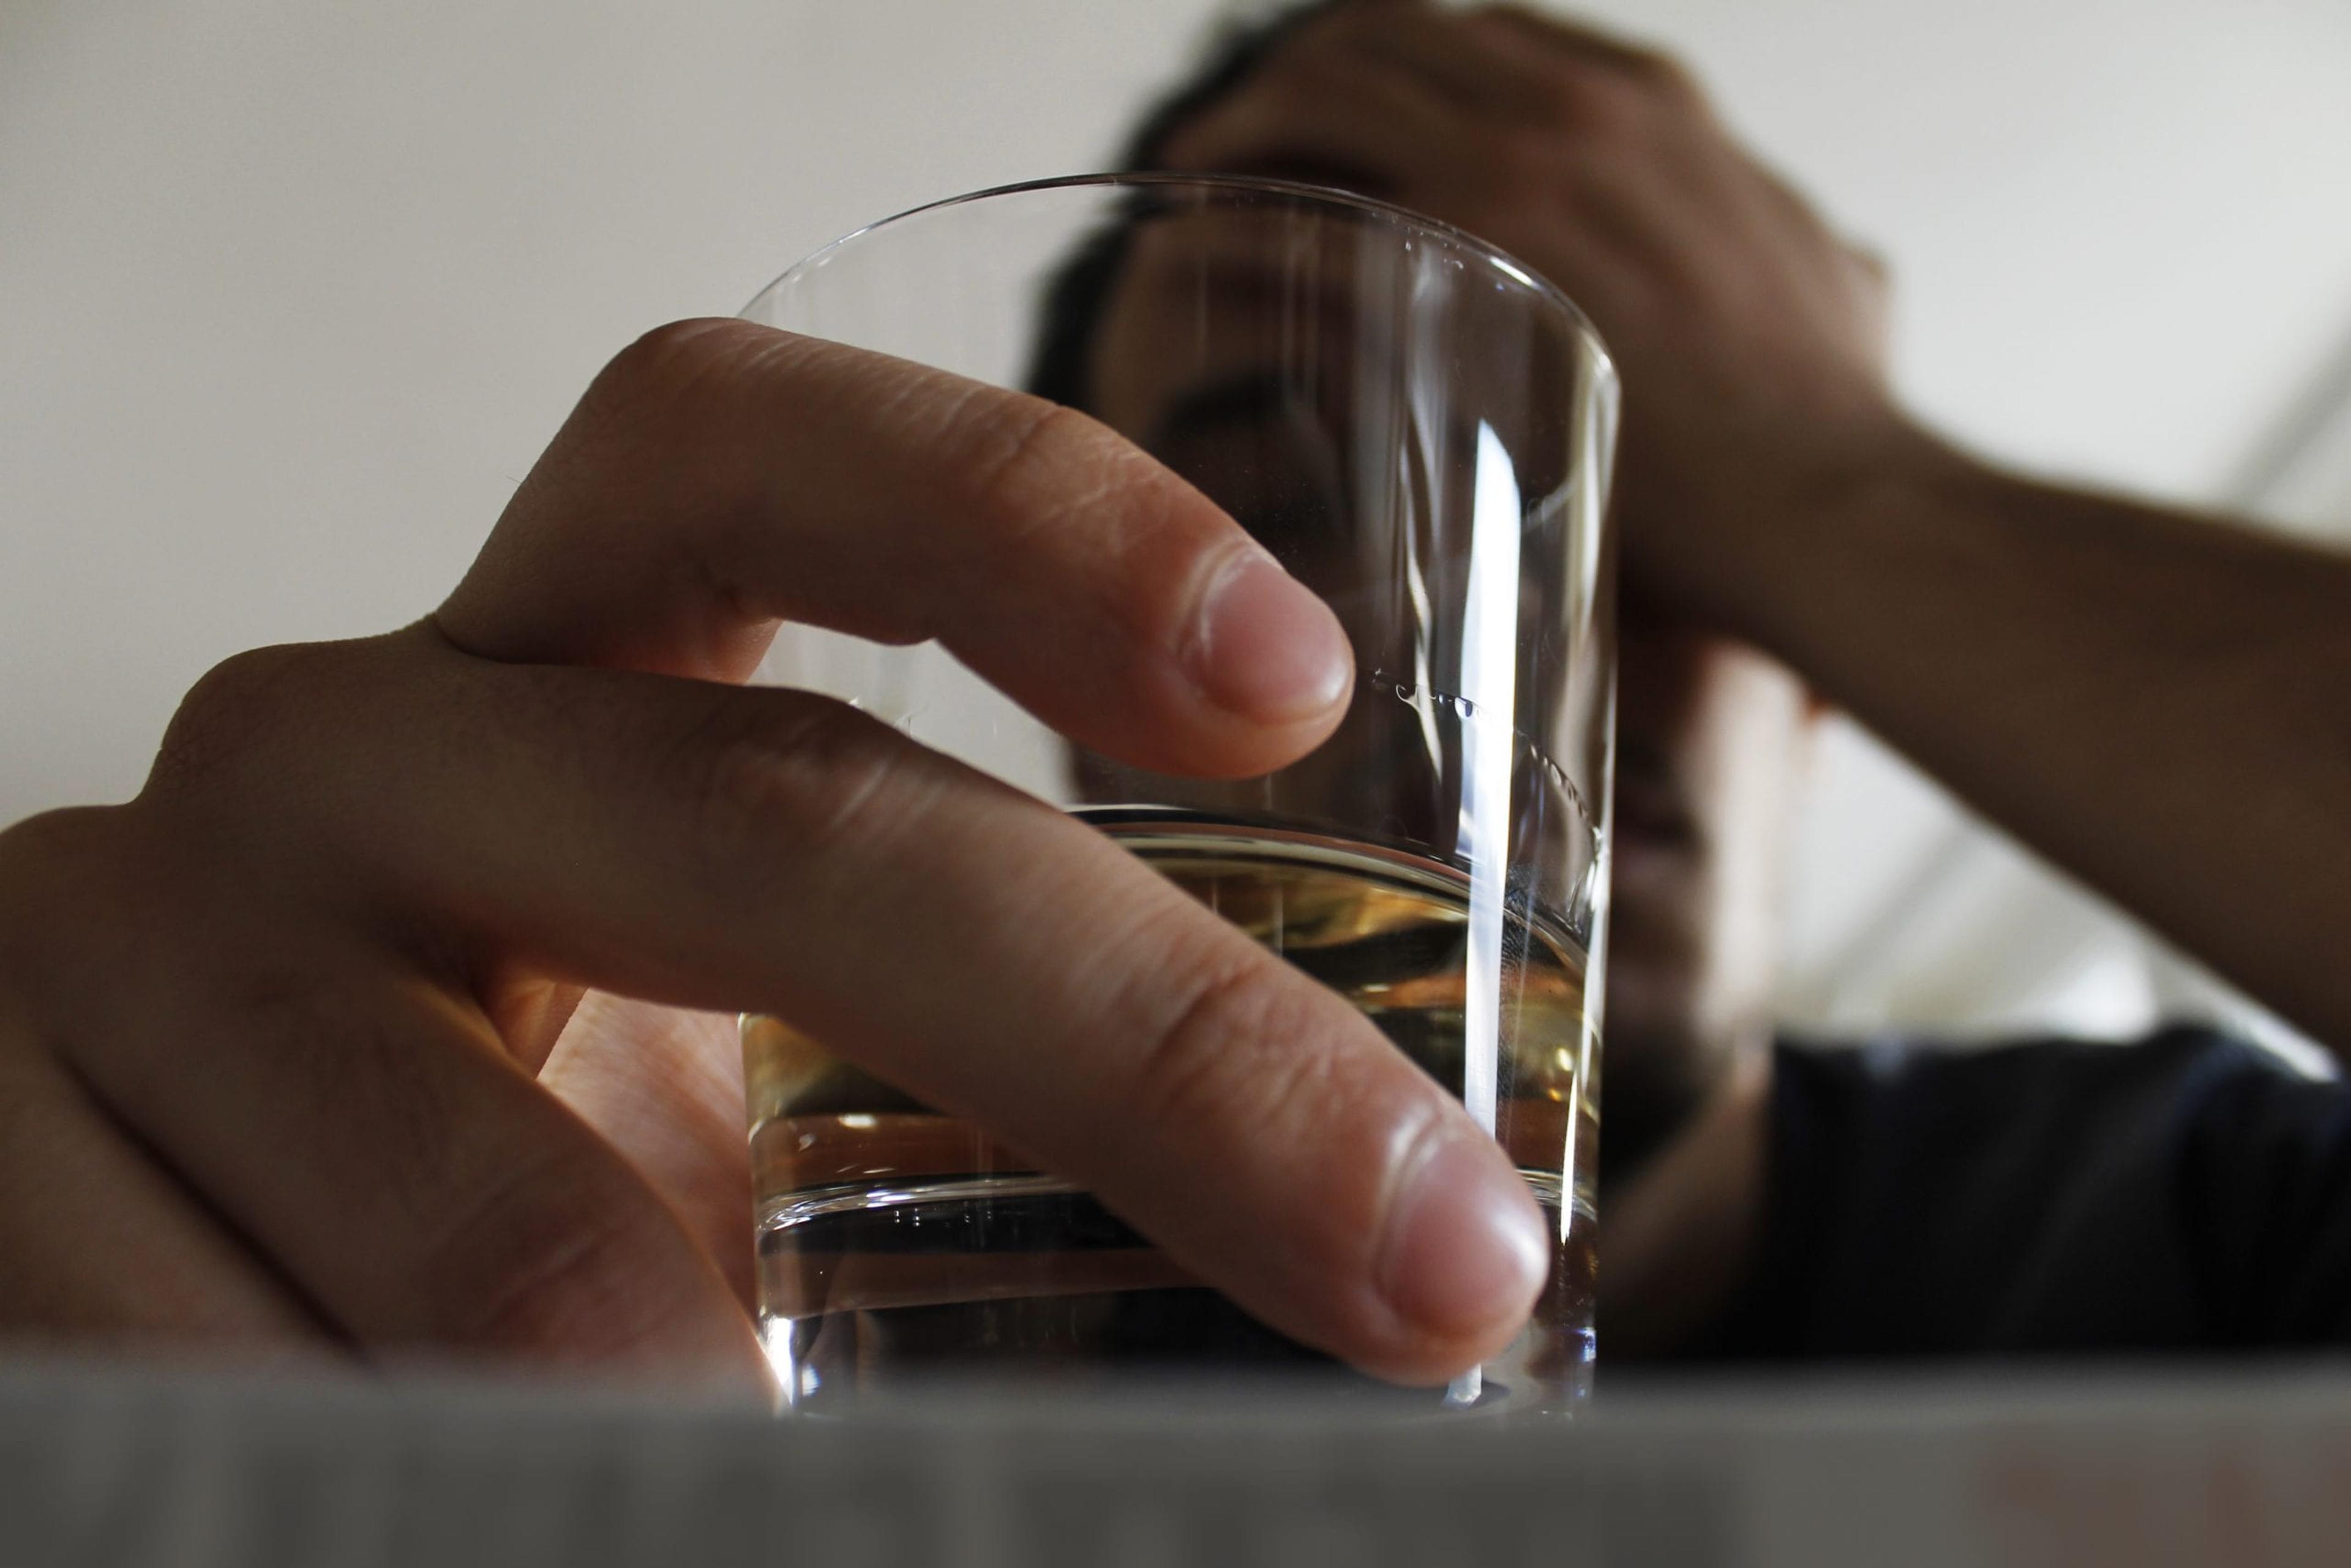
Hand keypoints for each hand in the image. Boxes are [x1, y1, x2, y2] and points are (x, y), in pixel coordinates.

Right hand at [0, 320, 1549, 1386]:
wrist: (150, 1280)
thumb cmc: (501, 1157)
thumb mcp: (722, 1058)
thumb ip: (951, 1085)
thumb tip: (1381, 1271)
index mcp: (540, 671)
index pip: (748, 460)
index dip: (1026, 519)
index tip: (1292, 682)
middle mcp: (341, 753)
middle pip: (775, 824)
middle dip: (1156, 1061)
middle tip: (1423, 1268)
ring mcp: (138, 953)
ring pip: (538, 1244)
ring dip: (752, 1434)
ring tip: (869, 1496)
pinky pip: (298, 1410)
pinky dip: (498, 1508)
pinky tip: (585, 1523)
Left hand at [1159, 1, 1919, 625]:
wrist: (1834, 502)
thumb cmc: (1835, 422)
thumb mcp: (1832, 278)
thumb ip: (1780, 245)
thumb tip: (1828, 261)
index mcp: (1648, 103)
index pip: (1475, 31)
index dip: (1382, 62)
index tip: (1332, 112)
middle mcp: (1574, 107)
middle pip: (1384, 36)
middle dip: (1291, 80)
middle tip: (1229, 145)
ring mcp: (1515, 179)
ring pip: (1327, 95)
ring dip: (1244, 129)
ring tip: (1193, 185)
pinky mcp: (1462, 278)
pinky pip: (1307, 219)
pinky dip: (1237, 226)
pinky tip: (1196, 260)